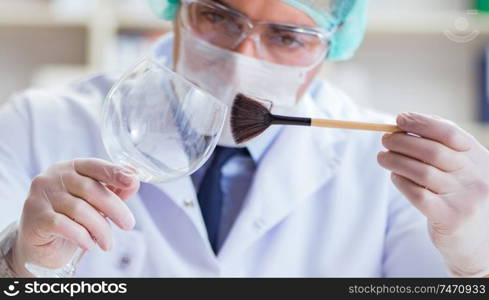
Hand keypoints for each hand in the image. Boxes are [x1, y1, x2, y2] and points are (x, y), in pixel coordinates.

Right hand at [9, 158, 138, 275]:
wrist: (40, 243)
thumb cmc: (71, 217)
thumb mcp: (96, 201)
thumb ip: (115, 189)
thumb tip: (134, 178)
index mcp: (72, 167)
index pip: (95, 166)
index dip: (115, 172)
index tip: (132, 181)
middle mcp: (54, 177)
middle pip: (91, 189)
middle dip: (115, 208)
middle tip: (129, 225)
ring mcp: (42, 195)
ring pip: (79, 209)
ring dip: (100, 229)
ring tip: (108, 243)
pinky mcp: (35, 217)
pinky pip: (64, 225)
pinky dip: (81, 236)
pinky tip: (89, 244)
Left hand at [377, 112, 488, 276]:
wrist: (479, 243)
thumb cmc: (462, 198)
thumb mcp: (464, 170)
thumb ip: (443, 147)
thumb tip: (407, 122)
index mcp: (480, 158)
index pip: (450, 133)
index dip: (422, 123)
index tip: (400, 119)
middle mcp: (476, 176)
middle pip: (432, 151)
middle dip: (403, 142)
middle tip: (385, 140)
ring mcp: (464, 198)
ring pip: (421, 171)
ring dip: (395, 161)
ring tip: (382, 157)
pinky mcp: (449, 218)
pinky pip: (417, 193)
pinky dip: (400, 182)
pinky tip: (394, 177)